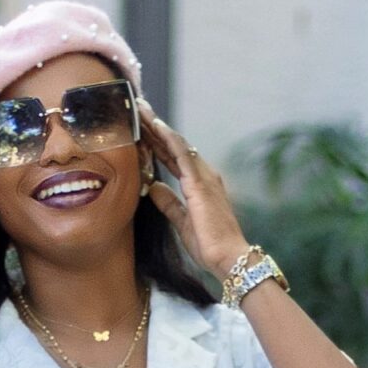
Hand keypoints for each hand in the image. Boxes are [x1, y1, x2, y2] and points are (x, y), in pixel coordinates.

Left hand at [137, 98, 251, 280]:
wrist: (229, 258)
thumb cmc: (210, 247)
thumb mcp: (182, 224)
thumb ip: (169, 204)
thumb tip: (153, 187)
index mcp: (199, 185)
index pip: (173, 159)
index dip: (156, 144)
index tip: (141, 130)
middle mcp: (203, 175)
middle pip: (174, 146)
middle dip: (155, 128)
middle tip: (138, 109)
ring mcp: (203, 176)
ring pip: (176, 144)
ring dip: (158, 126)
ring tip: (141, 110)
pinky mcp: (200, 182)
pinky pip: (182, 153)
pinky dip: (168, 138)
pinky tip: (156, 125)